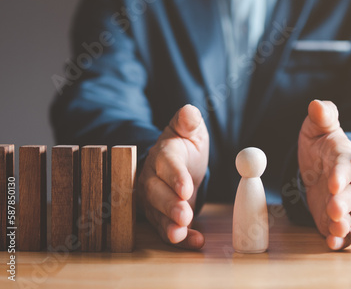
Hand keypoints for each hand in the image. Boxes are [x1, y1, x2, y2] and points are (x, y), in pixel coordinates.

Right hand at [137, 104, 208, 249]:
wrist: (175, 165)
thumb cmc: (185, 146)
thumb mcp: (190, 131)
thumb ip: (189, 122)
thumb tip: (189, 111)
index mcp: (164, 154)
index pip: (167, 164)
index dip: (175, 176)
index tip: (186, 188)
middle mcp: (153, 178)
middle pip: (157, 192)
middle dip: (170, 205)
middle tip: (184, 215)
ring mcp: (153, 199)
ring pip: (157, 214)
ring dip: (169, 225)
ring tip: (180, 233)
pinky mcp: (159, 216)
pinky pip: (166, 228)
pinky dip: (180, 238)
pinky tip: (195, 242)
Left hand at [298, 100, 350, 249]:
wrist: (319, 166)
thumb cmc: (320, 144)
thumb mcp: (316, 128)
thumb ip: (321, 117)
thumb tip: (317, 105)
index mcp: (344, 157)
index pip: (345, 165)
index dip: (340, 174)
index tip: (332, 182)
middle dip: (343, 202)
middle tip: (333, 209)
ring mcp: (346, 202)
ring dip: (344, 223)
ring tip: (335, 230)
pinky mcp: (338, 218)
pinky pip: (343, 230)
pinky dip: (340, 239)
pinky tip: (332, 244)